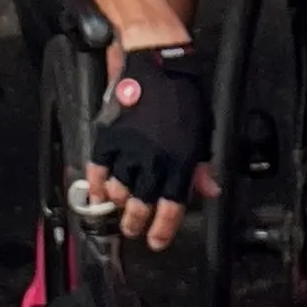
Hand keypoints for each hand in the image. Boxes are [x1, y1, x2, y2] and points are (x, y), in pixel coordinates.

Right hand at [85, 43, 212, 250]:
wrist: (157, 64)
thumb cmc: (184, 97)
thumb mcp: (202, 132)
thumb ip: (202, 166)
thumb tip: (211, 191)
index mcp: (180, 163)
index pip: (170, 208)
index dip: (162, 230)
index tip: (156, 242)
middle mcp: (153, 161)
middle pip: (140, 206)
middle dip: (135, 223)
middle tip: (133, 229)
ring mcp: (128, 150)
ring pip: (118, 190)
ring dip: (118, 202)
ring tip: (120, 205)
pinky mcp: (107, 137)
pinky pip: (97, 169)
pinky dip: (95, 184)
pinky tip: (97, 193)